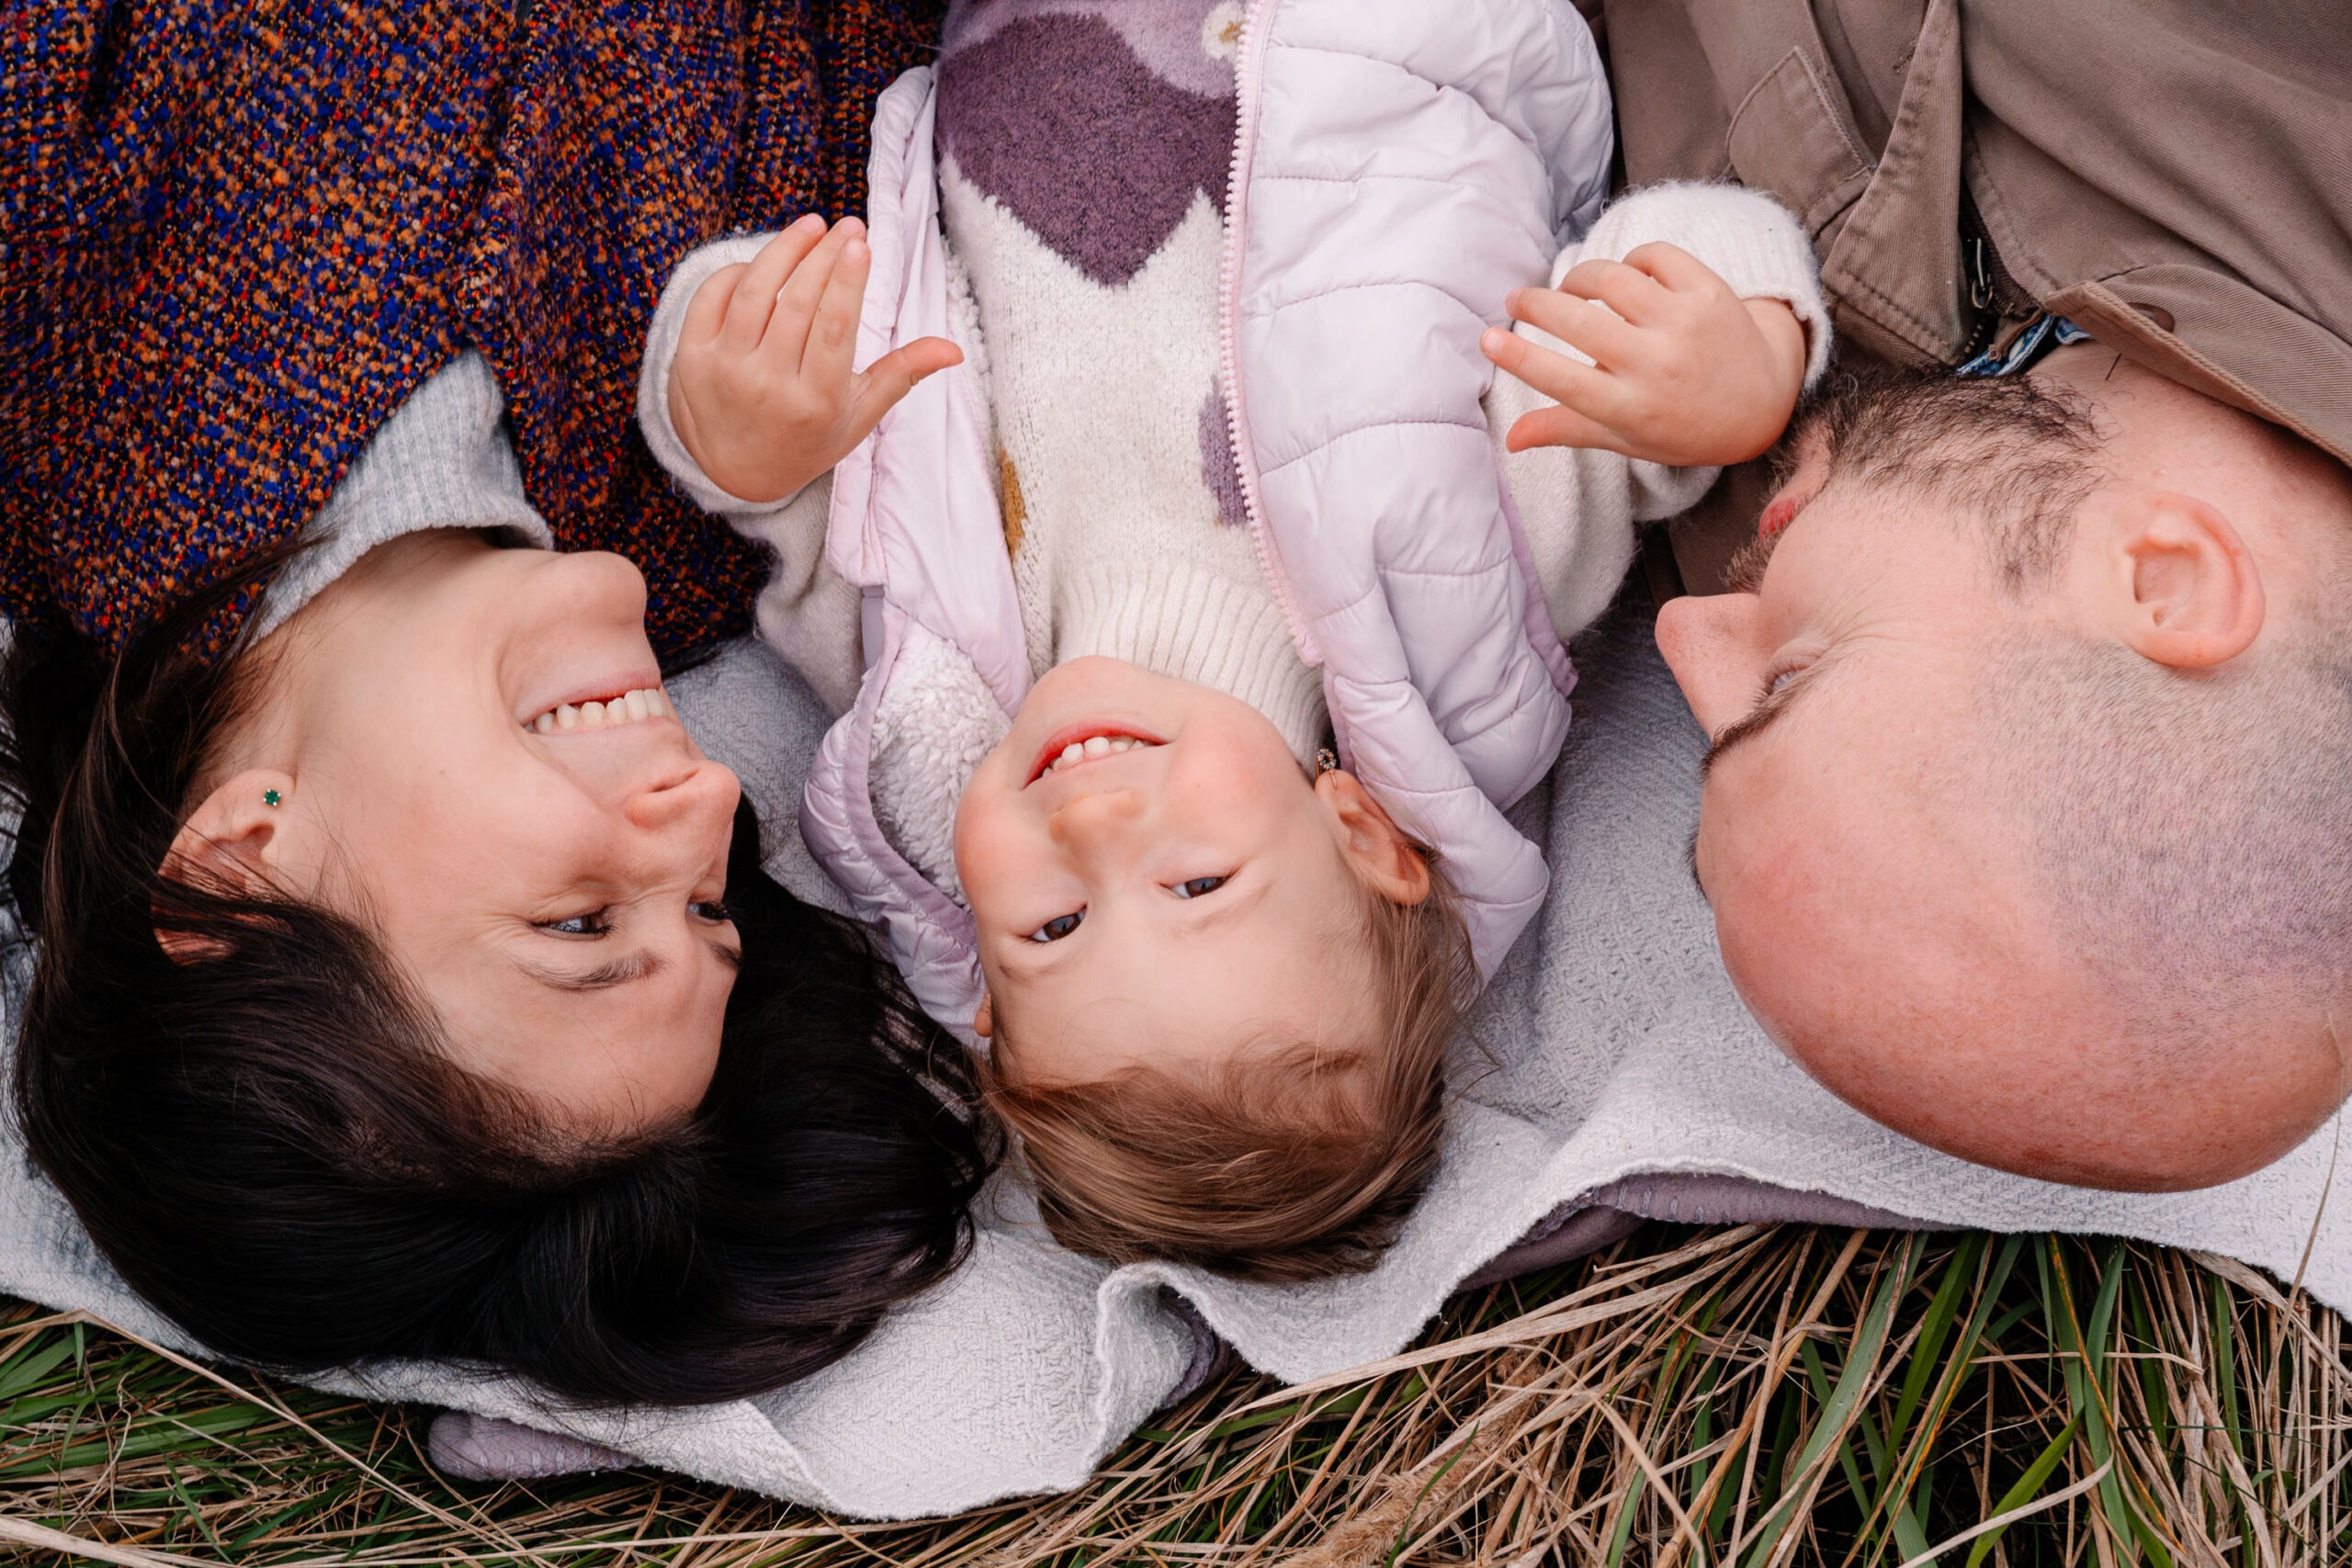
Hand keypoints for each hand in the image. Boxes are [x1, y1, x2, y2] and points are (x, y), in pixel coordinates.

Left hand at [668, 214, 963, 503]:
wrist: (732, 472)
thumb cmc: (807, 438)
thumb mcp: (858, 416)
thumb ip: (901, 376)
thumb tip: (953, 349)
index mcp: (815, 402)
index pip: (833, 330)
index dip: (846, 282)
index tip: (860, 244)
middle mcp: (767, 386)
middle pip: (797, 304)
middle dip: (824, 256)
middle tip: (847, 226)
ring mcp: (724, 370)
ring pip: (755, 292)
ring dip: (784, 250)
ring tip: (811, 226)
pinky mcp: (691, 358)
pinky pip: (713, 296)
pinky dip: (740, 271)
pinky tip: (767, 261)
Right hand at [1480, 241, 1806, 467]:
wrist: (1761, 403)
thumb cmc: (1683, 427)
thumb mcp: (1627, 440)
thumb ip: (1567, 430)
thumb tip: (1510, 439)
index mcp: (1629, 407)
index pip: (1559, 379)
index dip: (1516, 356)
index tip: (1487, 338)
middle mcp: (1654, 364)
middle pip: (1575, 319)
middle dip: (1535, 304)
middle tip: (1519, 300)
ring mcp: (1683, 324)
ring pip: (1610, 279)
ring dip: (1578, 278)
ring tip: (1570, 289)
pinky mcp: (1708, 291)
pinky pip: (1654, 257)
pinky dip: (1630, 262)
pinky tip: (1626, 279)